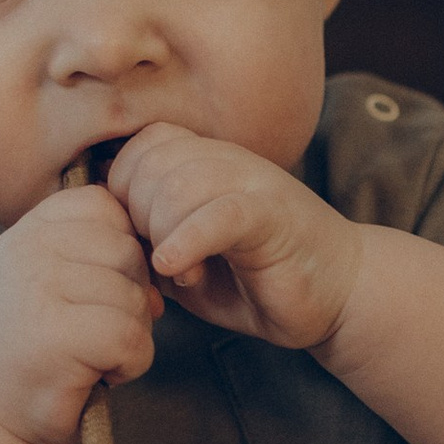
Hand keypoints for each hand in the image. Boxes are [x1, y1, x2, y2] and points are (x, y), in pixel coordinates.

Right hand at [0, 182, 160, 443]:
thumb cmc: (28, 352)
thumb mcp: (51, 283)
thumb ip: (93, 253)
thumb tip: (163, 256)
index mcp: (27, 231)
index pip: (104, 206)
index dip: (121, 251)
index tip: (101, 292)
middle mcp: (26, 250)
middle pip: (127, 252)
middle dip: (132, 298)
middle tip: (99, 336)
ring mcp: (37, 289)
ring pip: (133, 296)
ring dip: (132, 336)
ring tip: (93, 358)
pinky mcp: (53, 335)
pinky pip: (130, 336)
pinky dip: (130, 364)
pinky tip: (100, 376)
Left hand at [106, 124, 362, 350]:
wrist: (338, 294)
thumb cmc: (258, 280)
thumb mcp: (189, 260)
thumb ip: (150, 241)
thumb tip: (104, 240)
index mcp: (206, 163)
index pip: (140, 149)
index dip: (123, 195)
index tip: (136, 241)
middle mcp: (227, 161)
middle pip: (149, 164)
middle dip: (137, 219)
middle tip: (155, 261)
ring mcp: (252, 182)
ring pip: (177, 185)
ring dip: (162, 235)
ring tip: (178, 274)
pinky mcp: (272, 213)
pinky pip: (217, 213)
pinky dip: (186, 241)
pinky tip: (180, 270)